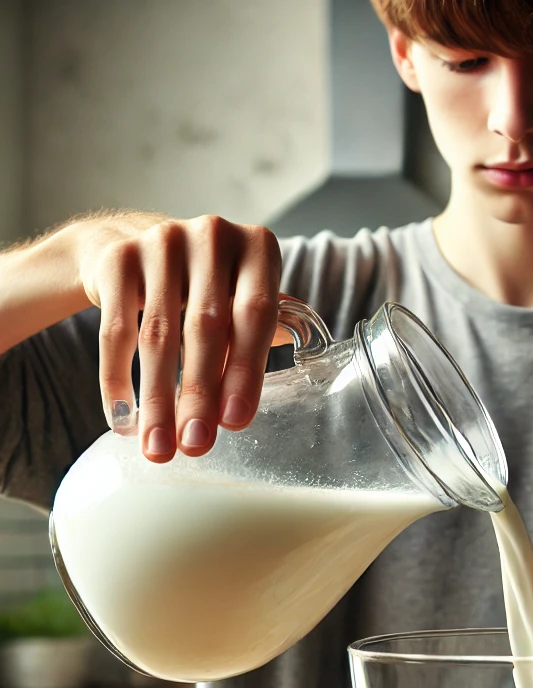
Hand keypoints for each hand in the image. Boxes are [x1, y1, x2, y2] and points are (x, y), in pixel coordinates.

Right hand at [76, 214, 282, 461]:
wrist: (133, 244)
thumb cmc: (209, 288)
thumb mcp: (242, 301)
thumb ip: (255, 343)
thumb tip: (242, 411)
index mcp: (258, 248)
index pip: (256, 317)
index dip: (245, 372)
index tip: (235, 422)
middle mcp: (212, 236)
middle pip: (206, 329)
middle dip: (200, 395)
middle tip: (196, 446)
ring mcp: (162, 241)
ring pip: (158, 335)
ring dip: (158, 400)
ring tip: (159, 446)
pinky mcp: (118, 258)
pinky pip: (114, 330)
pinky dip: (117, 379)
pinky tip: (123, 420)